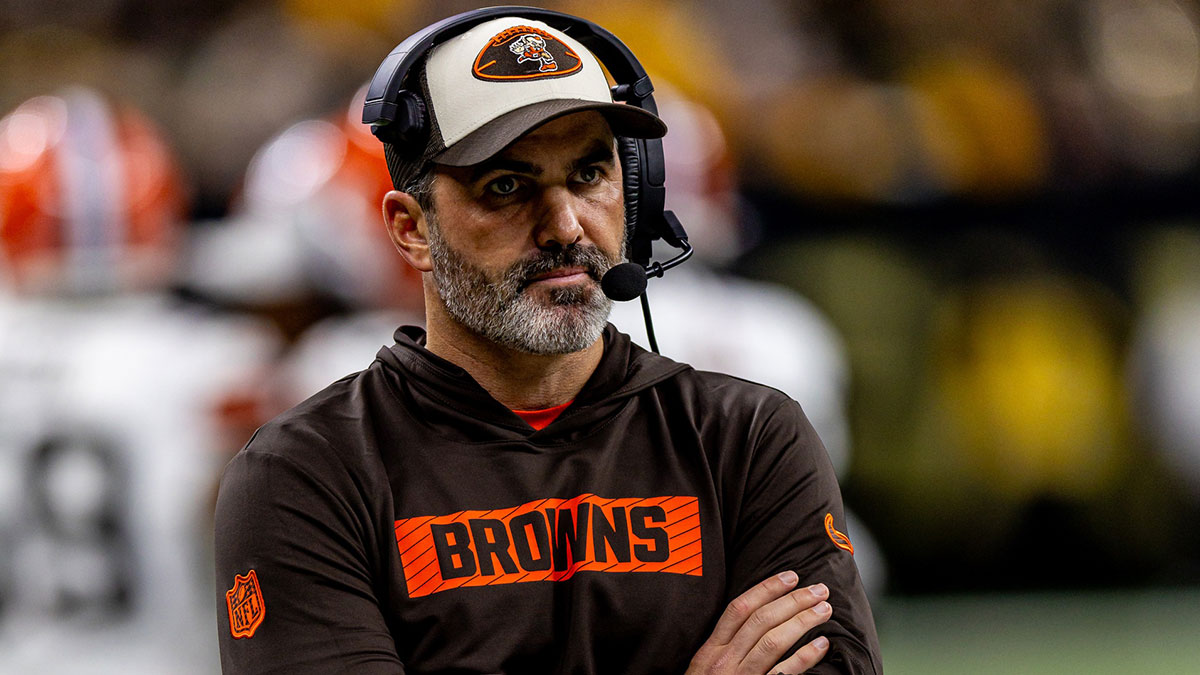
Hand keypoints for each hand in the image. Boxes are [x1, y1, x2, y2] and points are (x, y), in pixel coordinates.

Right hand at [685, 571, 831, 674]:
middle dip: (792, 600)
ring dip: (802, 621)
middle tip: (819, 589)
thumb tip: (756, 620)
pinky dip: (805, 657)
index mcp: (710, 650)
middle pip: (761, 621)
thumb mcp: (704, 667)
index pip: (739, 609)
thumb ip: (724, 646)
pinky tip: (822, 645)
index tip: (790, 576)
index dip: (766, 589)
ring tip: (824, 610)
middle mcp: (724, 662)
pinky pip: (784, 674)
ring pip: (773, 641)